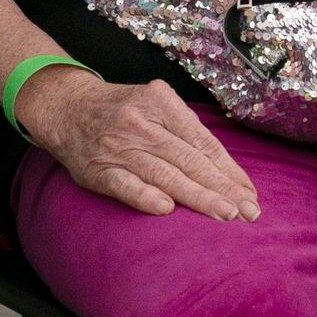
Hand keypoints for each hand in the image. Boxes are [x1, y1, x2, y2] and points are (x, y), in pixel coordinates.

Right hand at [22, 69, 260, 220]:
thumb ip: (187, 132)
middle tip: (248, 212)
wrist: (66, 107)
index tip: (249, 193)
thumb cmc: (123, 111)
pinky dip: (145, 196)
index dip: (229, 170)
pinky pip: (125, 185)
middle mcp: (142, 123)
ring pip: (165, 174)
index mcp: (161, 102)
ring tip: (225, 214)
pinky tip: (167, 209)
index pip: (203, 142)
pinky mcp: (98, 169)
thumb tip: (228, 172)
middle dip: (223, 188)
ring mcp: (119, 146)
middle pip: (190, 160)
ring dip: (197, 196)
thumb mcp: (155, 105)